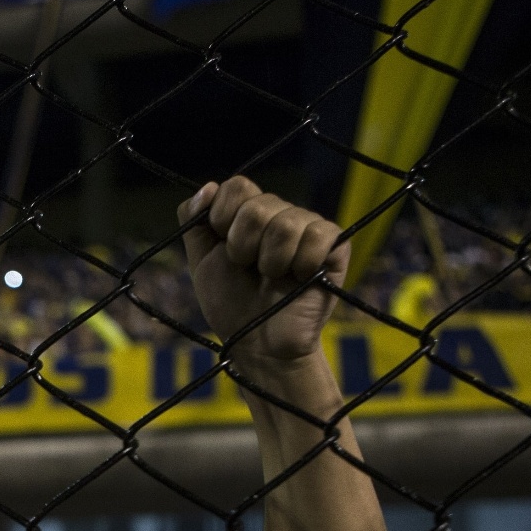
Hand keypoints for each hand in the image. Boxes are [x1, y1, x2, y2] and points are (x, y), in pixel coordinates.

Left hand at [179, 176, 346, 366]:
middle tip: (249, 269)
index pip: (238, 186)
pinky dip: (302, 263)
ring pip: (286, 223)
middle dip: (243, 245)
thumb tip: (208, 186)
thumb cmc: (232, 305)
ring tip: (273, 278)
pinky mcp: (335, 246)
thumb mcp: (202, 263)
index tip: (224, 250)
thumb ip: (195, 222)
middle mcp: (280, 214)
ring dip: (271, 261)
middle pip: (259, 205)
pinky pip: (319, 235)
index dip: (224, 217)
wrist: (259, 344)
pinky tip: (300, 279)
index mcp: (249, 213)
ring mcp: (309, 228)